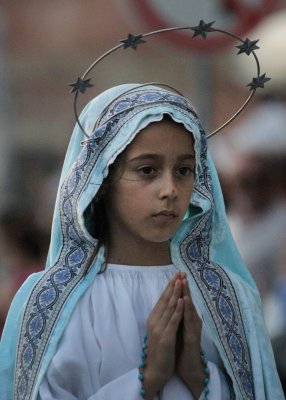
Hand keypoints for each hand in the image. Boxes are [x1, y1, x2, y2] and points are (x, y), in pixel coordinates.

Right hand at [143, 272, 184, 398]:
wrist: (155, 370)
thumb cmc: (160, 350)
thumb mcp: (161, 330)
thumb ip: (164, 317)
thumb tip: (171, 303)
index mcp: (153, 318)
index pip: (162, 299)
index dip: (169, 286)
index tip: (176, 275)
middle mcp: (154, 321)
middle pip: (165, 300)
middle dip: (173, 285)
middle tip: (179, 272)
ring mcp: (159, 329)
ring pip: (169, 308)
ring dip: (176, 293)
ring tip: (181, 281)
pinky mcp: (165, 338)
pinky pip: (173, 321)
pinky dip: (178, 310)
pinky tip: (182, 301)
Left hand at [176, 278, 204, 398]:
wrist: (188, 369)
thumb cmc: (182, 349)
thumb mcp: (178, 329)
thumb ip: (177, 317)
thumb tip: (172, 304)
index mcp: (186, 319)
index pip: (182, 300)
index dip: (179, 288)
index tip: (176, 274)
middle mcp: (192, 321)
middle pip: (187, 301)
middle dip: (184, 286)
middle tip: (182, 272)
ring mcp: (193, 328)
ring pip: (189, 308)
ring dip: (187, 294)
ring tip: (184, 281)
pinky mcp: (193, 336)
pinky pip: (189, 321)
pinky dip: (187, 310)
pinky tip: (185, 300)